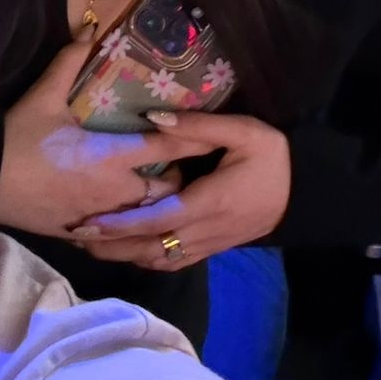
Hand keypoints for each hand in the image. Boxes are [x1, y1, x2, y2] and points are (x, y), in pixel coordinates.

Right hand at [0, 39, 181, 238]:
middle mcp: (115, 189)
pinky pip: (115, 231)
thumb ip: (69, 63)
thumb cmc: (17, 138)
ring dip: (152, 203)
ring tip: (152, 190)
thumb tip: (88, 30)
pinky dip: (124, 222)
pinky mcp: (82, 231)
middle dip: (176, 178)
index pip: (167, 148)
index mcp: (112, 156)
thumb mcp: (43, 96)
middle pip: (166, 189)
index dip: (193, 140)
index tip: (210, 135)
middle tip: (173, 164)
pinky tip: (120, 214)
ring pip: (145, 215)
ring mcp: (100, 214)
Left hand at [67, 110, 290, 269]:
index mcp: (210, 202)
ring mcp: (209, 245)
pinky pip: (173, 262)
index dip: (121, 224)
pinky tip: (124, 250)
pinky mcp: (211, 249)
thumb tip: (152, 117)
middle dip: (111, 246)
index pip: (157, 219)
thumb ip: (198, 125)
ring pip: (159, 259)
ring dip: (124, 255)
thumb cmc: (274, 157)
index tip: (89, 222)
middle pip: (150, 247)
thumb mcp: (244, 131)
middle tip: (75, 236)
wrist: (305, 193)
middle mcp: (206, 231)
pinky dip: (145, 259)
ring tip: (89, 244)